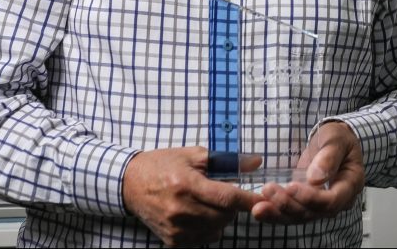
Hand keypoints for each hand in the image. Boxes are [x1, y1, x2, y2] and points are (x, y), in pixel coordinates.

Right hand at [122, 146, 263, 246]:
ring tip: (209, 202)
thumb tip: (256, 162)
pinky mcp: (172, 241)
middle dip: (233, 206)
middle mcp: (181, 210)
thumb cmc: (163, 165)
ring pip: (217, 229)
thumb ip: (227, 160)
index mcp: (187, 185)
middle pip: (225, 216)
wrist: (130, 184)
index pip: (227, 197)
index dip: (250, 200)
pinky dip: (208, 227)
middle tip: (225, 193)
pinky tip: (199, 214)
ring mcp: (175, 228)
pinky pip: (203, 238)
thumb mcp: (193, 155)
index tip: (266, 199)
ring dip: (221, 218)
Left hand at [251, 121, 365, 224]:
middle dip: (288, 204)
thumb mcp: (337, 139)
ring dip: (277, 212)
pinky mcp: (304, 204)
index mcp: (349, 186)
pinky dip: (273, 212)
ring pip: (298, 217)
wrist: (334, 143)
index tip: (291, 186)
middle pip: (311, 213)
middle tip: (268, 190)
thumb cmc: (339, 139)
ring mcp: (319, 205)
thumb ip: (329, 157)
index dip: (311, 197)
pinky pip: (289, 212)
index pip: (331, 201)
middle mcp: (336, 201)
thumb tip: (316, 178)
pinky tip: (258, 208)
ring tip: (258, 207)